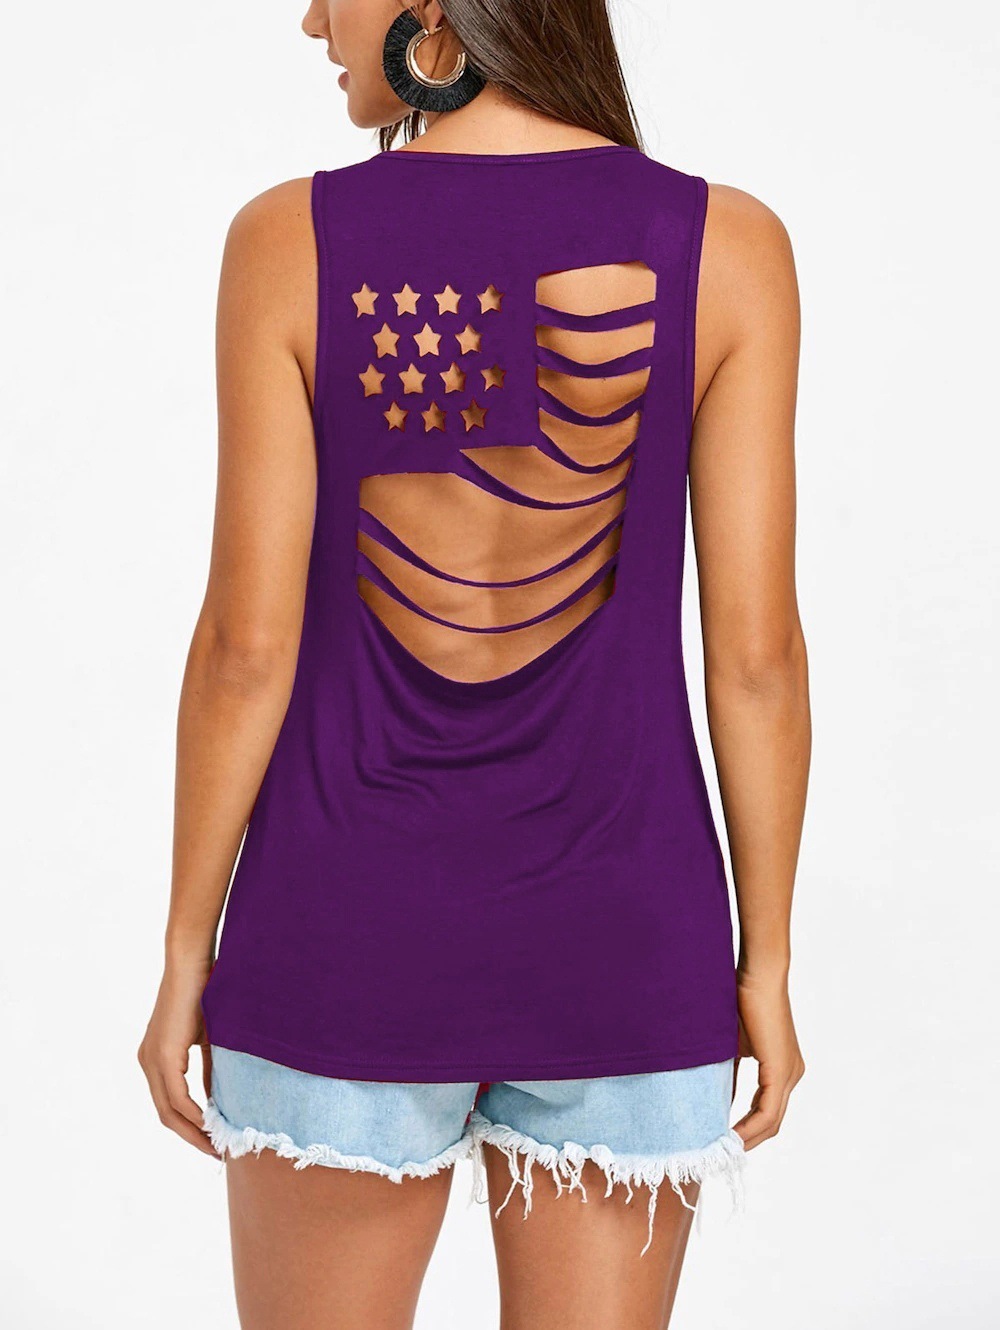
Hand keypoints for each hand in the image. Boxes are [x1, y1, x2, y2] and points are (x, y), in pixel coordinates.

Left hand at [138, 959, 217, 1156]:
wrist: (194, 963)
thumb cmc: (205, 992)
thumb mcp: (210, 1040)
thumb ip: (209, 1070)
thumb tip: (217, 1100)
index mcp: (156, 1058)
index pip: (169, 1105)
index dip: (190, 1127)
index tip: (214, 1140)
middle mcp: (147, 1062)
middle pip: (166, 1115)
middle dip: (192, 1137)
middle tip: (217, 1152)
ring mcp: (152, 1059)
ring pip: (168, 1111)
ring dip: (194, 1131)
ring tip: (217, 1145)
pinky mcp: (163, 1055)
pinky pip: (176, 1097)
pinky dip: (194, 1114)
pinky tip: (212, 1123)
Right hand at [732, 970, 804, 1149]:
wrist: (757, 975)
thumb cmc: (741, 1000)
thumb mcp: (731, 1045)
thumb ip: (728, 1073)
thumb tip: (714, 1100)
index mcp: (783, 1067)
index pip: (767, 1110)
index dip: (747, 1128)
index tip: (722, 1137)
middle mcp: (792, 1074)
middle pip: (772, 1122)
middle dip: (747, 1139)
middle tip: (720, 1150)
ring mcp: (790, 1074)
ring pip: (771, 1121)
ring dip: (748, 1137)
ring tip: (722, 1147)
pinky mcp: (781, 1071)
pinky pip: (767, 1111)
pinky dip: (750, 1127)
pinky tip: (730, 1135)